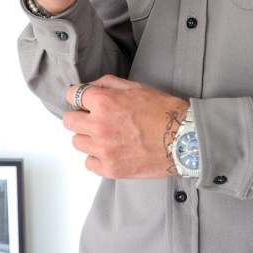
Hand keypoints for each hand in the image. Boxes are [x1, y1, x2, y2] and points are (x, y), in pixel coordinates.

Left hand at [62, 74, 190, 178]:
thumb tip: (90, 87)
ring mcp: (103, 149)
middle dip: (80, 117)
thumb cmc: (164, 112)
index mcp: (104, 102)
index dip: (80, 97)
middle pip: (69, 121)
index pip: (72, 95)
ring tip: (107, 136)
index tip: (85, 101)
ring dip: (88, 137)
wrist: (183, 140)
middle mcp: (98, 125)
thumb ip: (108, 83)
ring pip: (77, 142)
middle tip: (95, 119)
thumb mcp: (136, 87)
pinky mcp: (110, 168)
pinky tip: (111, 151)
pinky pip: (88, 162)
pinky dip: (97, 157)